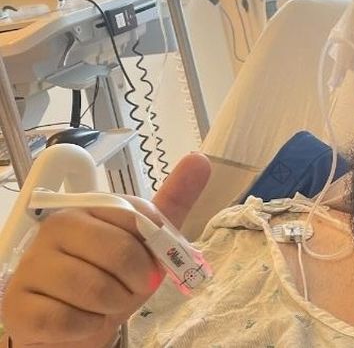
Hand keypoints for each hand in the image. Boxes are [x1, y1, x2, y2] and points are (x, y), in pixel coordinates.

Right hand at [0, 153, 210, 346]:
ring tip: (102, 304)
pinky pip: (70, 320)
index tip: (149, 260)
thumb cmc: (111, 280)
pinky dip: (86, 326)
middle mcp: (54, 229)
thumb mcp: (147, 243)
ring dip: (112, 306)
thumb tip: (200, 160)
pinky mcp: (20, 305)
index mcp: (87, 209)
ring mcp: (32, 266)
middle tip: (126, 289)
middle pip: (121, 253)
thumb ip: (173, 202)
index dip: (153, 248)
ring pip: (97, 290)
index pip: (137, 218)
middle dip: (136, 282)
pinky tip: (78, 320)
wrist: (72, 326)